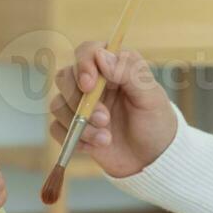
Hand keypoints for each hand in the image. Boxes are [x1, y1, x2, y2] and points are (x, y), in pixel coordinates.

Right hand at [48, 42, 175, 177]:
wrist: (152, 160)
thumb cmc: (155, 122)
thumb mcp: (151, 96)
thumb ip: (129, 72)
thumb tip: (101, 55)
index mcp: (113, 66)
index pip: (87, 51)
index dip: (83, 65)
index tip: (89, 85)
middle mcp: (94, 83)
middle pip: (65, 76)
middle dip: (79, 101)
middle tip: (105, 119)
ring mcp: (81, 106)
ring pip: (58, 104)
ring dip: (80, 124)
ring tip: (106, 139)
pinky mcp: (73, 128)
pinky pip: (56, 128)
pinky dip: (73, 138)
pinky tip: (95, 146)